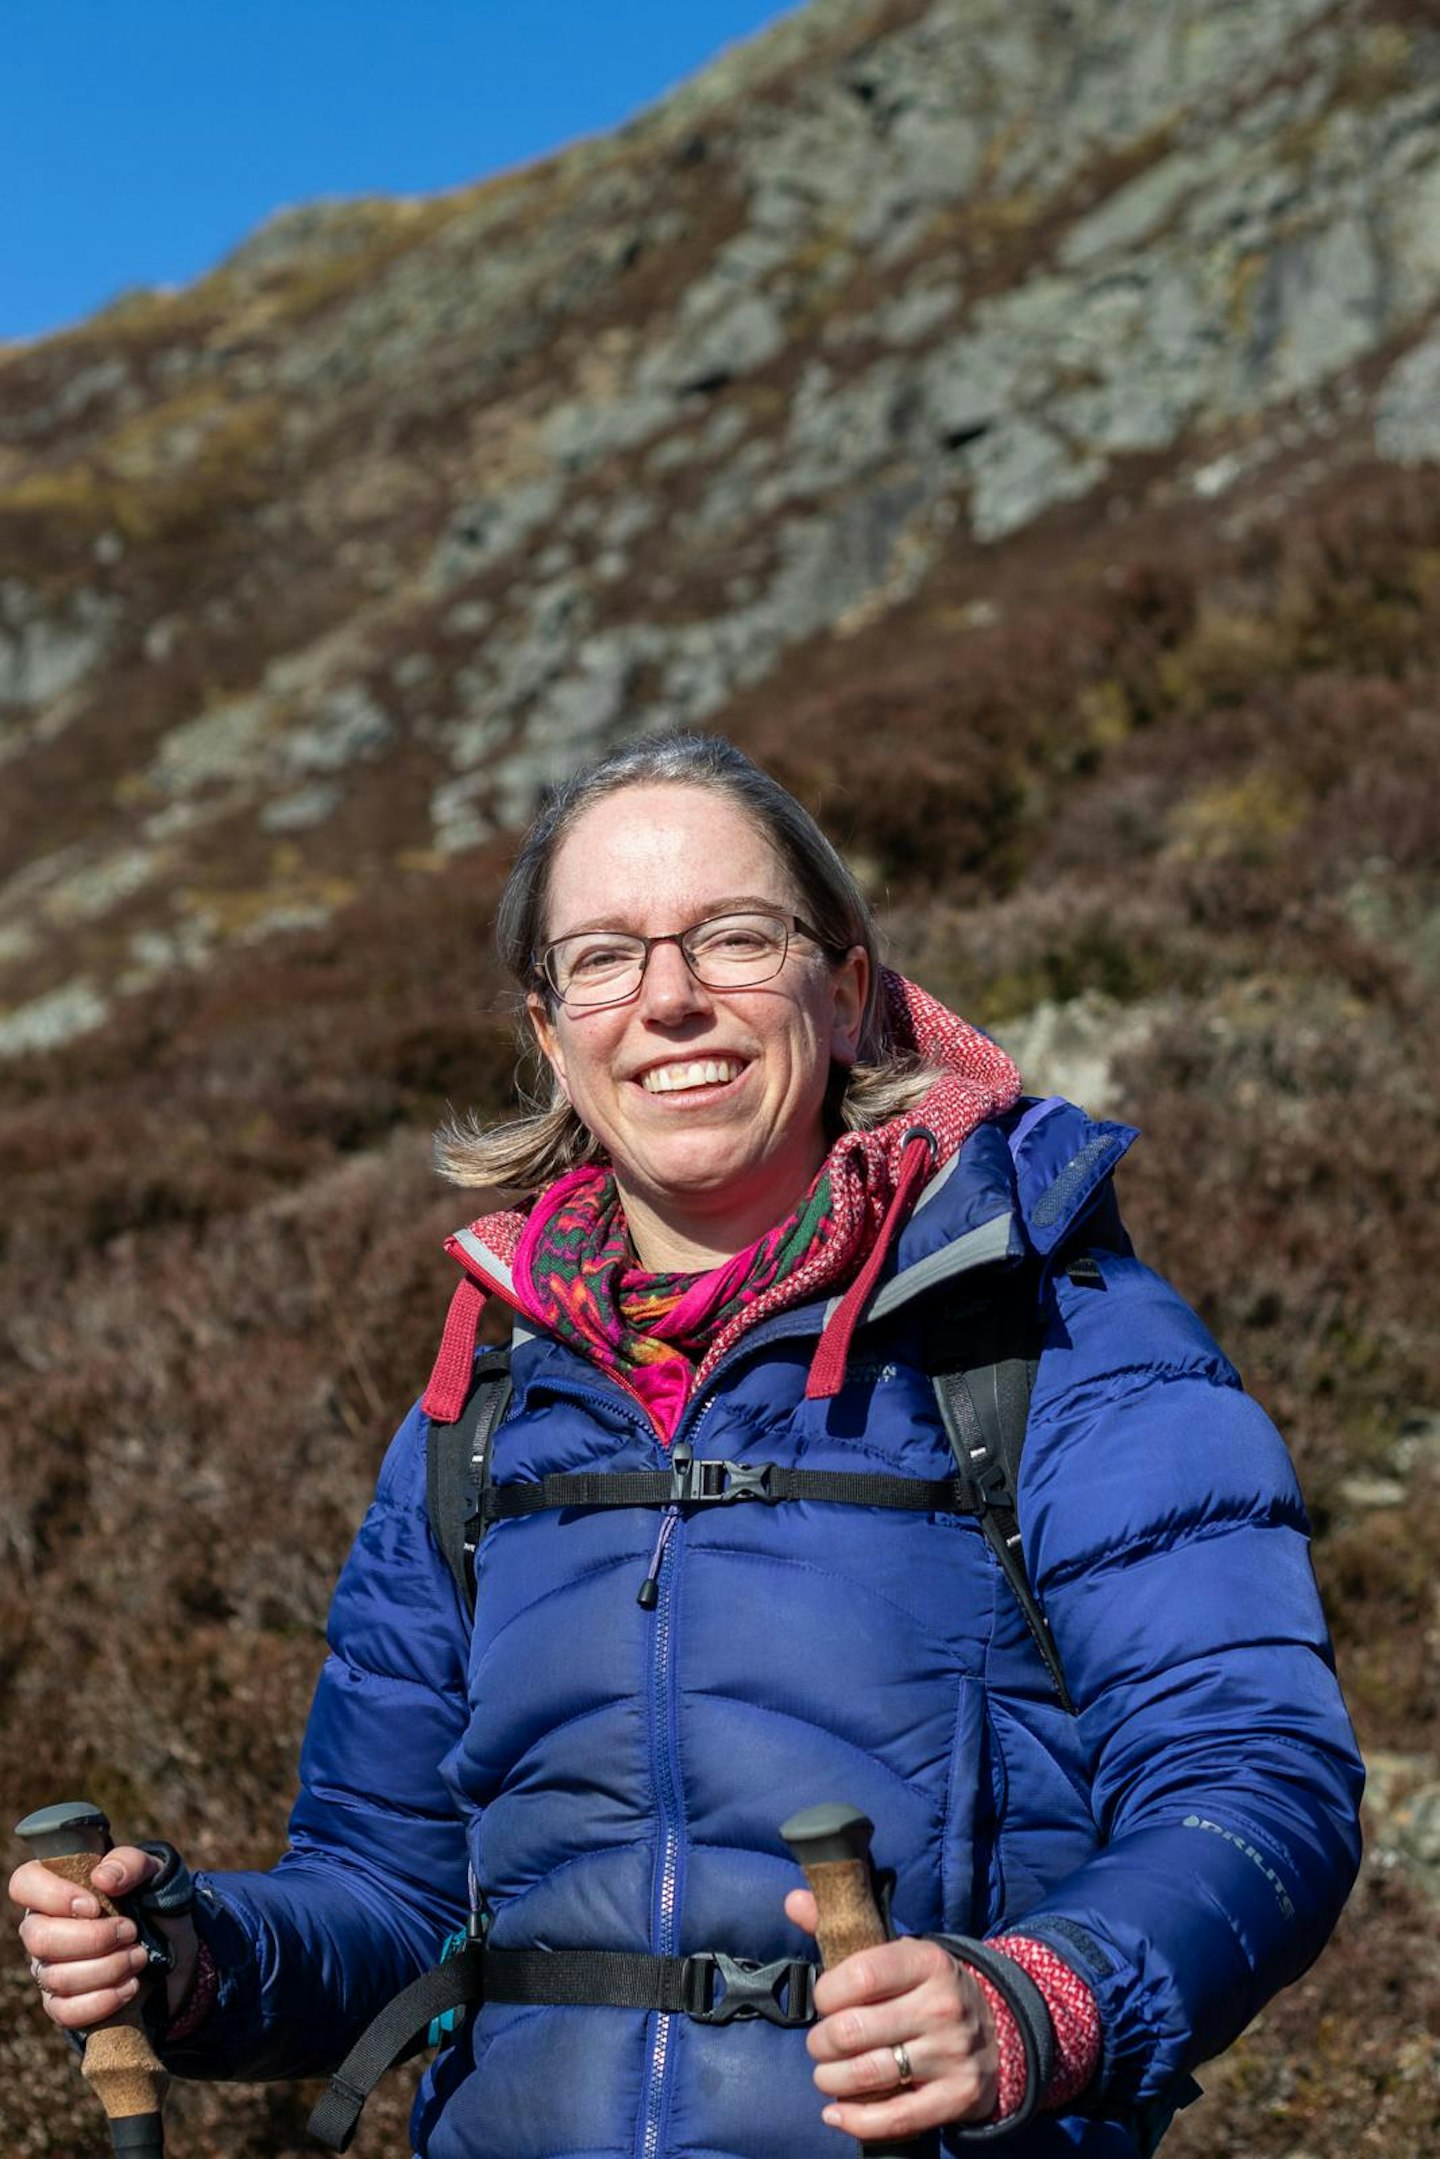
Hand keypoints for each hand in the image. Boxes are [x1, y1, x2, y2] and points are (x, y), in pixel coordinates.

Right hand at [9, 1846, 198, 2034]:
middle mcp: (44, 1928)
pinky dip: (102, 2001)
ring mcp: (50, 1968)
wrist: (174, 1944)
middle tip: (130, 1930)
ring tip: (139, 1956)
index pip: (25, 1883)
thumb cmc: (151, 1899)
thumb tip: (102, 1877)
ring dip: (107, 1968)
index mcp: (57, 1887)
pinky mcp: (63, 2004)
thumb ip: (130, 1863)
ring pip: (57, 1977)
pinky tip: (130, 1986)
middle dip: (92, 1938)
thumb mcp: (153, 1871)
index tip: (94, 1905)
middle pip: (39, 1938)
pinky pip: (66, 2012)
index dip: (53, 1895)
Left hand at [786, 1887, 997, 2141]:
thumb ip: (842, 1928)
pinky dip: (856, 2120)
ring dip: (831, 2080)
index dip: (826, 1993)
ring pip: (866, 2075)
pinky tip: (836, 2113)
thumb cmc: (926, 1988)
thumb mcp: (897, 1952)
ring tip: (827, 2074)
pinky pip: (895, 2118)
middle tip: (820, 2044)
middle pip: (853, 2031)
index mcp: (927, 1962)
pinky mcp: (956, 2097)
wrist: (998, 2028)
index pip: (859, 1976)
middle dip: (821, 2042)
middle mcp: (941, 2007)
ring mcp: (951, 2054)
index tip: (823, 2000)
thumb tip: (793, 1901)